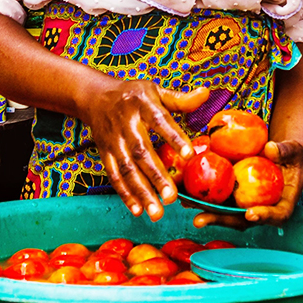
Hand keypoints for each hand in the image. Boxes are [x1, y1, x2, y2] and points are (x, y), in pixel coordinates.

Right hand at [81, 80, 208, 221]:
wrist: (96, 97)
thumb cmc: (133, 95)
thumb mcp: (155, 90)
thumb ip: (180, 99)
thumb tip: (206, 94)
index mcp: (143, 105)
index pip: (160, 121)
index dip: (174, 138)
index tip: (190, 155)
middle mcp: (127, 124)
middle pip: (141, 152)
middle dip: (156, 176)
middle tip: (171, 197)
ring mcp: (114, 141)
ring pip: (127, 169)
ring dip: (141, 192)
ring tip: (156, 212)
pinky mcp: (104, 154)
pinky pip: (114, 176)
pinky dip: (125, 194)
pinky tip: (138, 210)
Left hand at [192, 139, 302, 229]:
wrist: (283, 155)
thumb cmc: (292, 155)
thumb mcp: (293, 151)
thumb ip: (283, 151)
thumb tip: (270, 148)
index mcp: (282, 204)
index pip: (277, 216)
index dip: (264, 217)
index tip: (250, 213)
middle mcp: (261, 208)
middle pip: (242, 219)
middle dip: (220, 220)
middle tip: (200, 219)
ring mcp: (246, 203)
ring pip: (226, 210)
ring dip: (204, 209)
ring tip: (185, 204)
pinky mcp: (234, 194)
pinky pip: (219, 196)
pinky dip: (202, 193)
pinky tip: (185, 187)